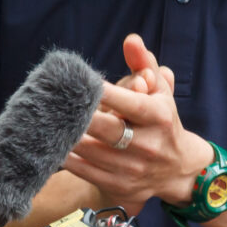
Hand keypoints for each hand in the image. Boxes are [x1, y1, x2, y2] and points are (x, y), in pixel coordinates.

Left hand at [63, 33, 207, 213]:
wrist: (177, 170)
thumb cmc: (162, 121)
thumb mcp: (160, 92)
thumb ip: (144, 63)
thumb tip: (131, 39)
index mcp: (159, 116)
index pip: (130, 102)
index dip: (106, 93)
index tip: (84, 82)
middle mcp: (149, 144)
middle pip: (108, 129)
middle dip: (82, 117)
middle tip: (58, 104)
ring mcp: (134, 168)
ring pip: (92, 151)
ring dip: (69, 137)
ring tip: (48, 122)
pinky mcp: (121, 186)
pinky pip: (86, 171)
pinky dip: (68, 158)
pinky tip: (55, 144)